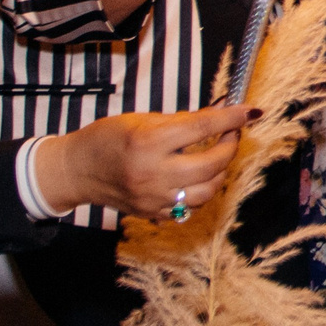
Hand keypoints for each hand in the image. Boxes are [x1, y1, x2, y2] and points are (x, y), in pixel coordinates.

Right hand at [32, 105, 252, 220]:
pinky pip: (190, 206)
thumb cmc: (106, 138)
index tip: (251, 111)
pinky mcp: (151, 213)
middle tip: (231, 133)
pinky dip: (201, 190)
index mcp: (148, 143)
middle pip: (212, 164)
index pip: (202, 128)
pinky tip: (197, 176)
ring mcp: (152, 198)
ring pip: (207, 191)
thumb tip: (222, 111)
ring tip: (217, 155)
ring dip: (220, 171)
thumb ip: (185, 119)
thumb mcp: (143, 119)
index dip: (232, 118)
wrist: (75, 170)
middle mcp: (152, 174)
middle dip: (230, 146)